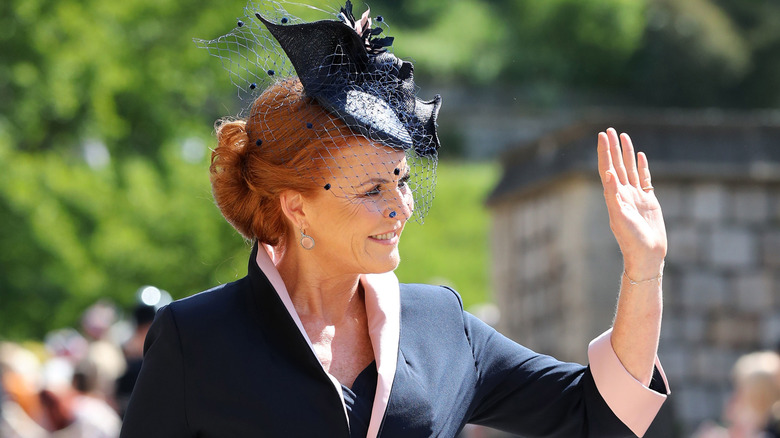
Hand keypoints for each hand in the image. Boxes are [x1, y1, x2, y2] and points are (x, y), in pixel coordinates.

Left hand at [597, 128, 666, 278]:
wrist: (647, 255)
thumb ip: (614, 196)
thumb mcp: (620, 218)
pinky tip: (639, 156)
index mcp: (613, 196)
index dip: (604, 152)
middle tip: (609, 130)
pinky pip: (644, 179)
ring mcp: (635, 196)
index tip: (601, 136)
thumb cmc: (631, 240)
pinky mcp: (648, 201)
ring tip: (623, 136)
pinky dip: (641, 167)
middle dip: (612, 148)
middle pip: (616, 165)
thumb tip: (608, 174)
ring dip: (626, 153)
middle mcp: (622, 193)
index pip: (607, 169)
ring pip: (630, 169)